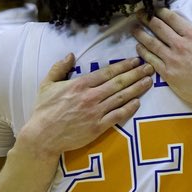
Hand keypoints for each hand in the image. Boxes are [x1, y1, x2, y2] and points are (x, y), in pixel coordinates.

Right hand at [21, 53, 154, 157]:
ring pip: (121, 97)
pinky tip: (138, 101)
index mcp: (80, 84)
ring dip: (137, 88)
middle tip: (149, 67)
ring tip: (149, 81)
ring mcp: (96, 112)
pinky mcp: (98, 127)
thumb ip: (59, 68)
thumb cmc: (44, 110)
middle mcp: (91, 96)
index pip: (107, 72)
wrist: (42, 136)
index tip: (135, 60)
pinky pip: (118, 115)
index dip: (124, 65)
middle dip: (136, 74)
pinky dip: (129, 108)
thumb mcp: (47, 85)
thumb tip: (70, 55)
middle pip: (119, 83)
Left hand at [132, 8, 191, 106]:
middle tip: (139, 14)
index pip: (172, 18)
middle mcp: (180, 45)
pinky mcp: (168, 73)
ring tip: (134, 28)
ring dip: (141, 34)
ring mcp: (172, 59)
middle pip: (158, 27)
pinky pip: (151, 60)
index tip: (154, 9)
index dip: (161, 11)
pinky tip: (138, 48)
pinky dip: (143, 52)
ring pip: (151, 43)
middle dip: (147, 18)